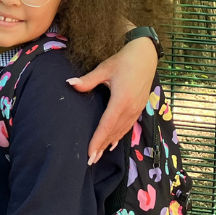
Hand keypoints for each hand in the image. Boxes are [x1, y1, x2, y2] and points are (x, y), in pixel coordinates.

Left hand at [66, 36, 157, 163]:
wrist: (145, 55)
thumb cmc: (123, 61)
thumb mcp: (105, 69)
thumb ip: (88, 80)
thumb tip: (69, 84)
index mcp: (120, 100)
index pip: (106, 126)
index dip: (97, 141)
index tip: (90, 154)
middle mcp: (130, 108)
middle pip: (113, 132)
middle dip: (101, 147)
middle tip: (90, 161)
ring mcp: (136, 109)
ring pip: (121, 130)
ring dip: (110, 143)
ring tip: (99, 155)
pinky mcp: (139, 107)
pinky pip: (128, 126)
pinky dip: (119, 135)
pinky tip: (113, 143)